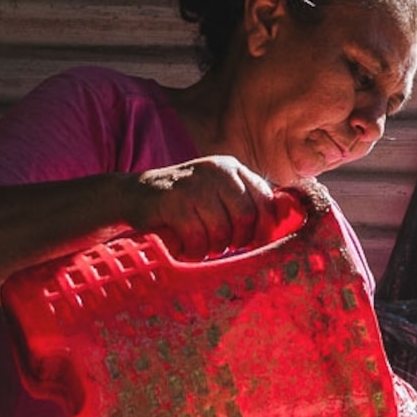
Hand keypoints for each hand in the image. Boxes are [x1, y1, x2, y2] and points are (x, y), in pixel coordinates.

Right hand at [134, 156, 282, 255]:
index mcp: (231, 167)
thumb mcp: (217, 193)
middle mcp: (216, 171)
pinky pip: (197, 237)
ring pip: (221, 230)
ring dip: (213, 247)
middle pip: (245, 217)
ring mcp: (194, 184)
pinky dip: (194, 249)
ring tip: (203, 245)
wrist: (134, 194)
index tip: (254, 242)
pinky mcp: (173, 201)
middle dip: (237, 239)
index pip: (265, 199)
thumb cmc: (184, 202)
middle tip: (224, 245)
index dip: (264, 227)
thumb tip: (282, 225)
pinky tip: (188, 246)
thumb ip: (245, 203)